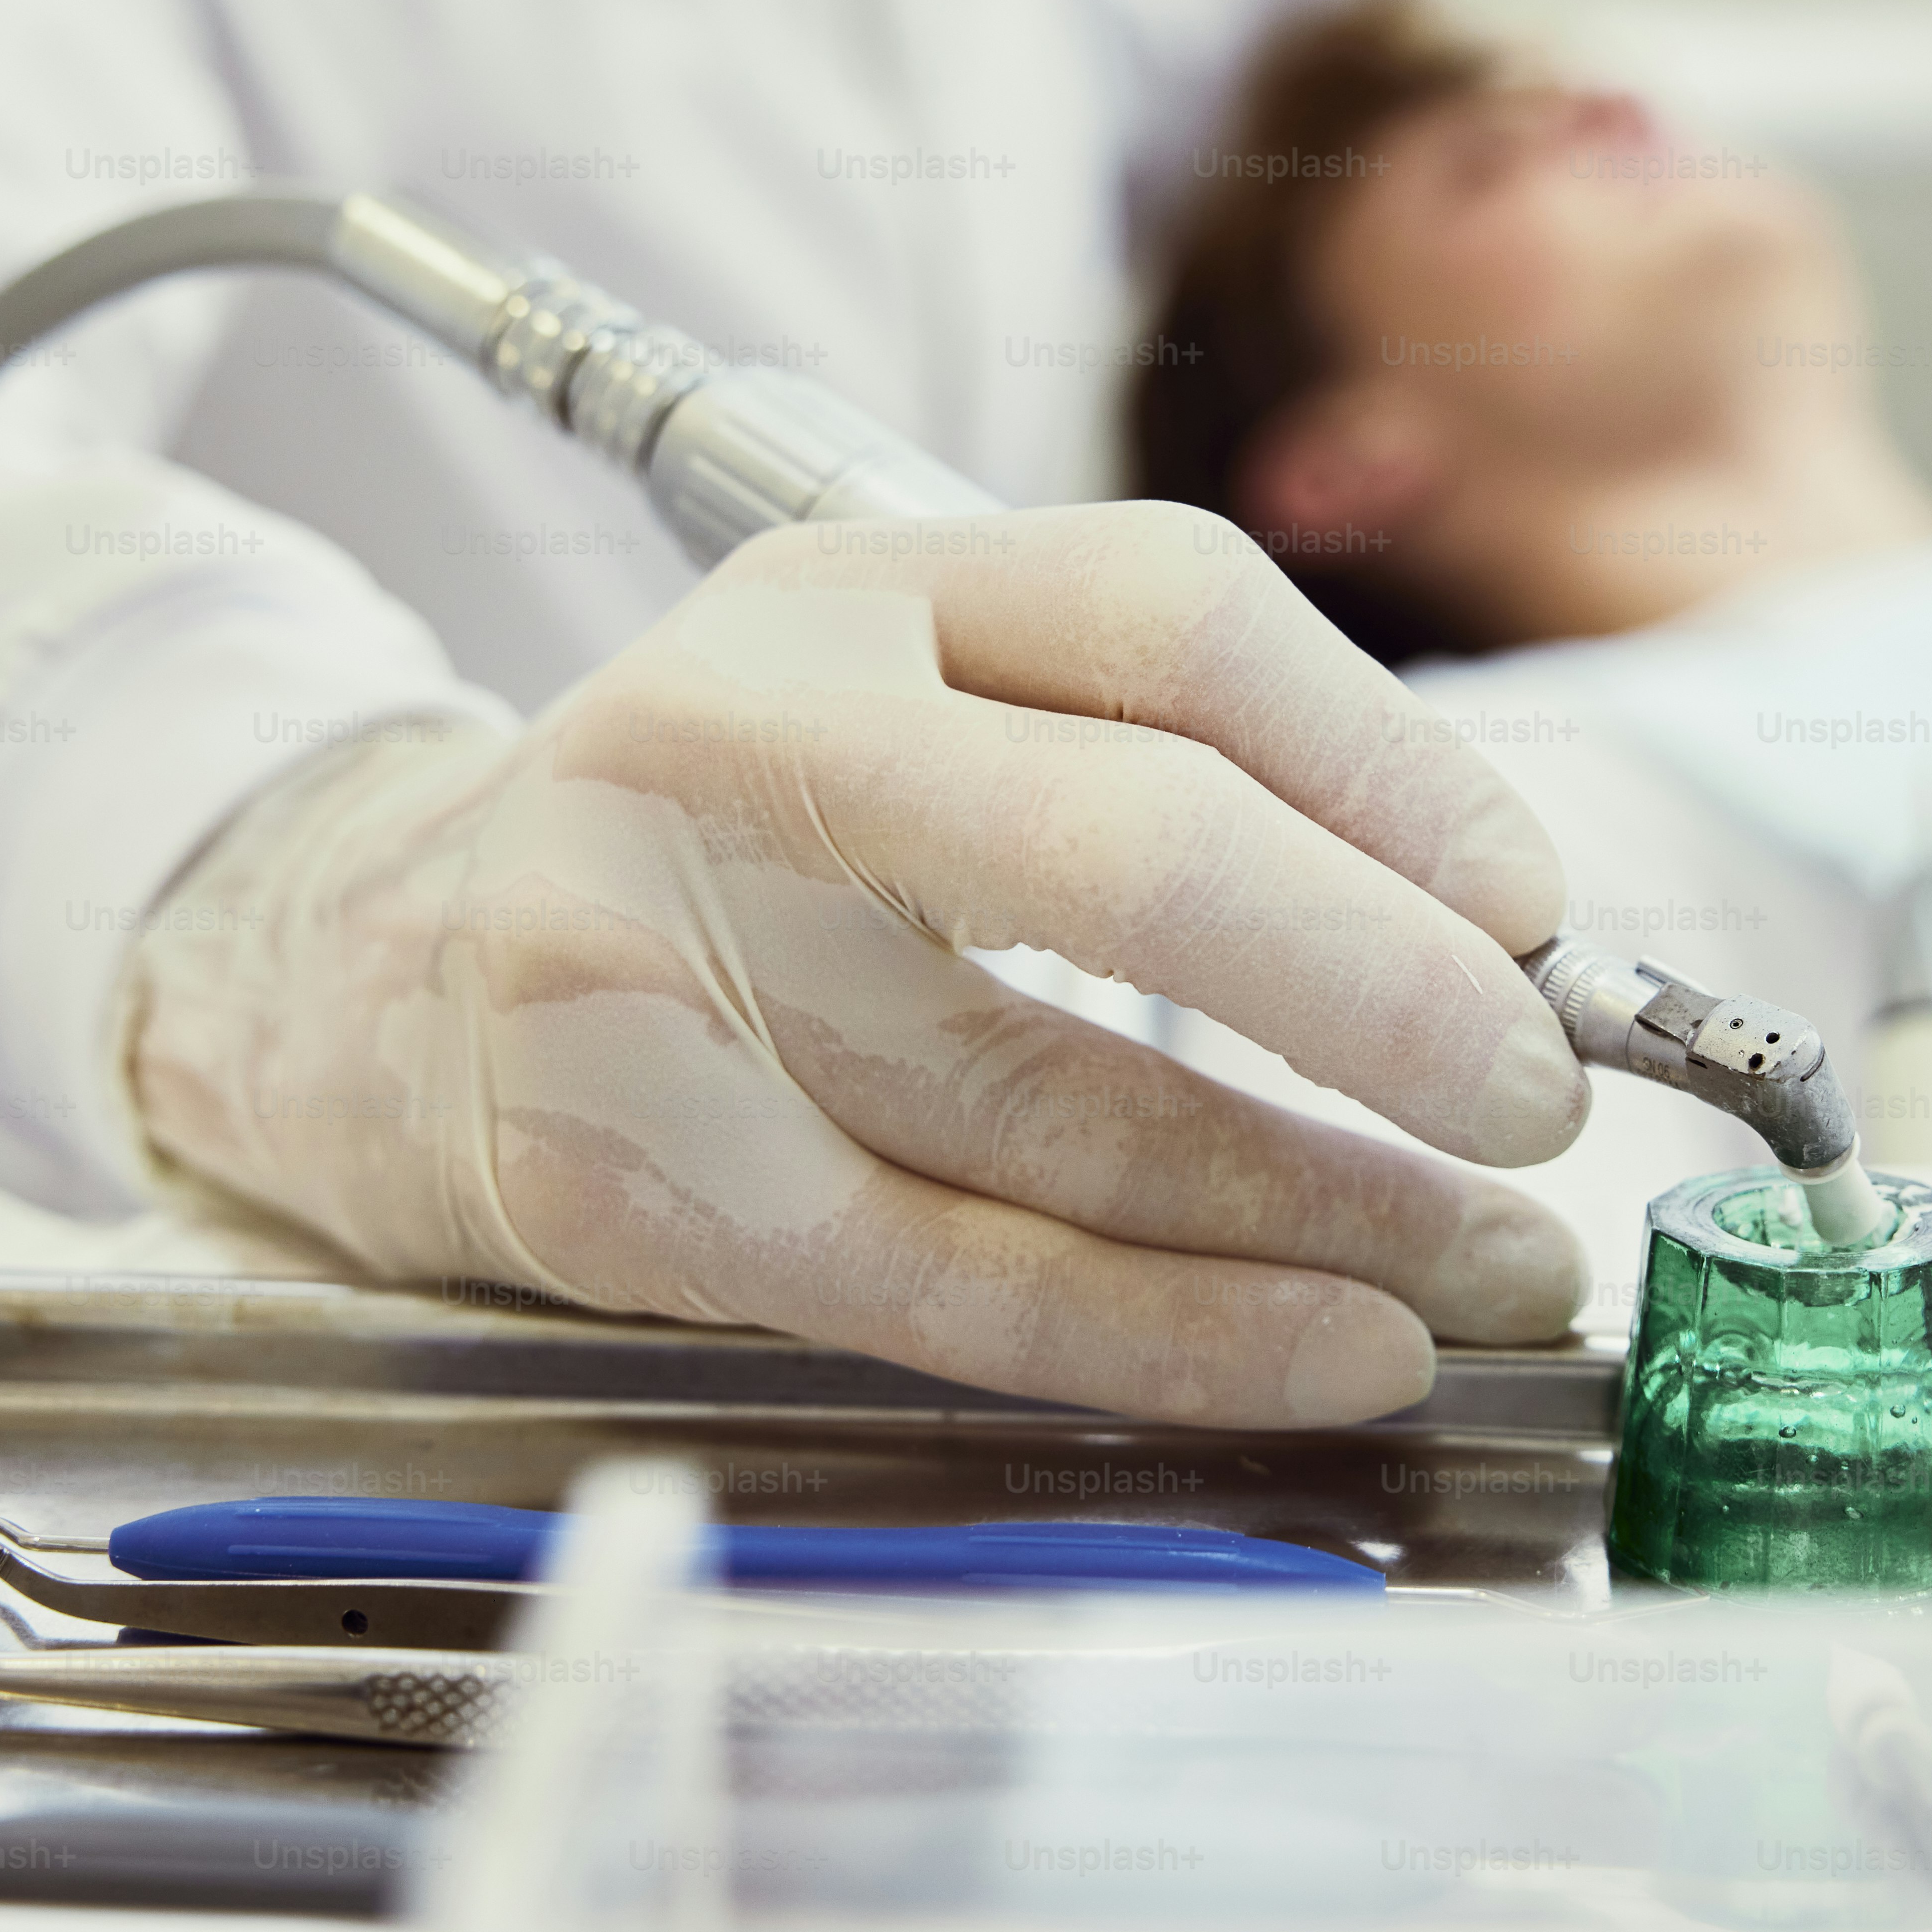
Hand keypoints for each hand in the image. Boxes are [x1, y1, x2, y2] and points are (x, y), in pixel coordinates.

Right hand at [121, 504, 1592, 1425]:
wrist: (391, 979)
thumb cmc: (740, 857)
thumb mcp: (923, 731)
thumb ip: (1171, 790)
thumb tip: (1488, 952)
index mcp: (852, 585)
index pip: (1168, 617)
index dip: (1387, 766)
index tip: (1535, 913)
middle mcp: (739, 735)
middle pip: (1113, 847)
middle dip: (1370, 983)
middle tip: (1540, 1093)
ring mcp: (653, 955)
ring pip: (1055, 1103)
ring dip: (1320, 1208)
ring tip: (1492, 1267)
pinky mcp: (624, 1172)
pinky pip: (953, 1279)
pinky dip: (1173, 1332)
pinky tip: (1335, 1346)